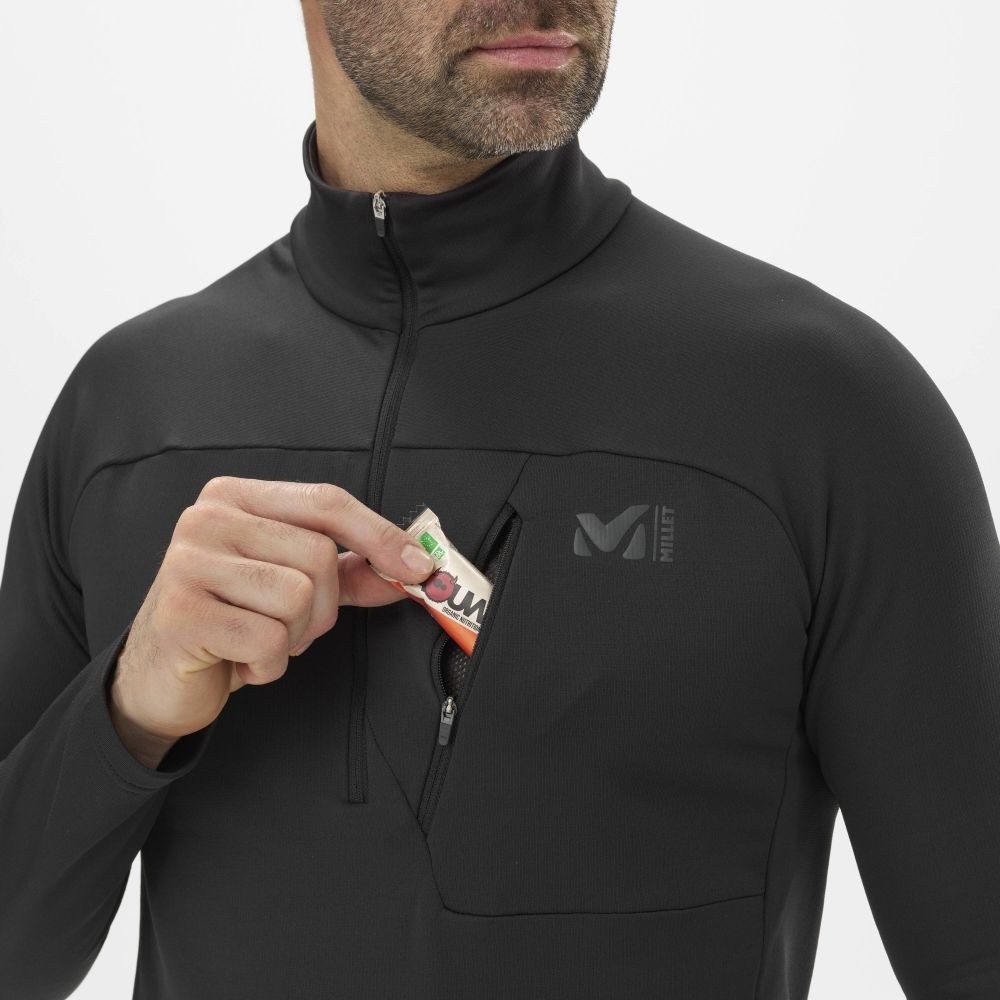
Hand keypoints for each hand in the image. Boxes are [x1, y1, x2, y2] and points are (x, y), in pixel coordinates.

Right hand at [108, 477, 435, 752]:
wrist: (159, 675)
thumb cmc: (230, 620)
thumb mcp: (293, 587)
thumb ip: (351, 573)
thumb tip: (412, 567)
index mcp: (238, 497)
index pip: (327, 502)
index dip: (380, 535)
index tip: (418, 567)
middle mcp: (209, 518)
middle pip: (319, 555)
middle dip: (322, 607)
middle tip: (289, 626)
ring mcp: (188, 562)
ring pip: (298, 598)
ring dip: (295, 637)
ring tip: (259, 639)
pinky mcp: (181, 612)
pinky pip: (269, 640)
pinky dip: (270, 663)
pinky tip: (240, 659)